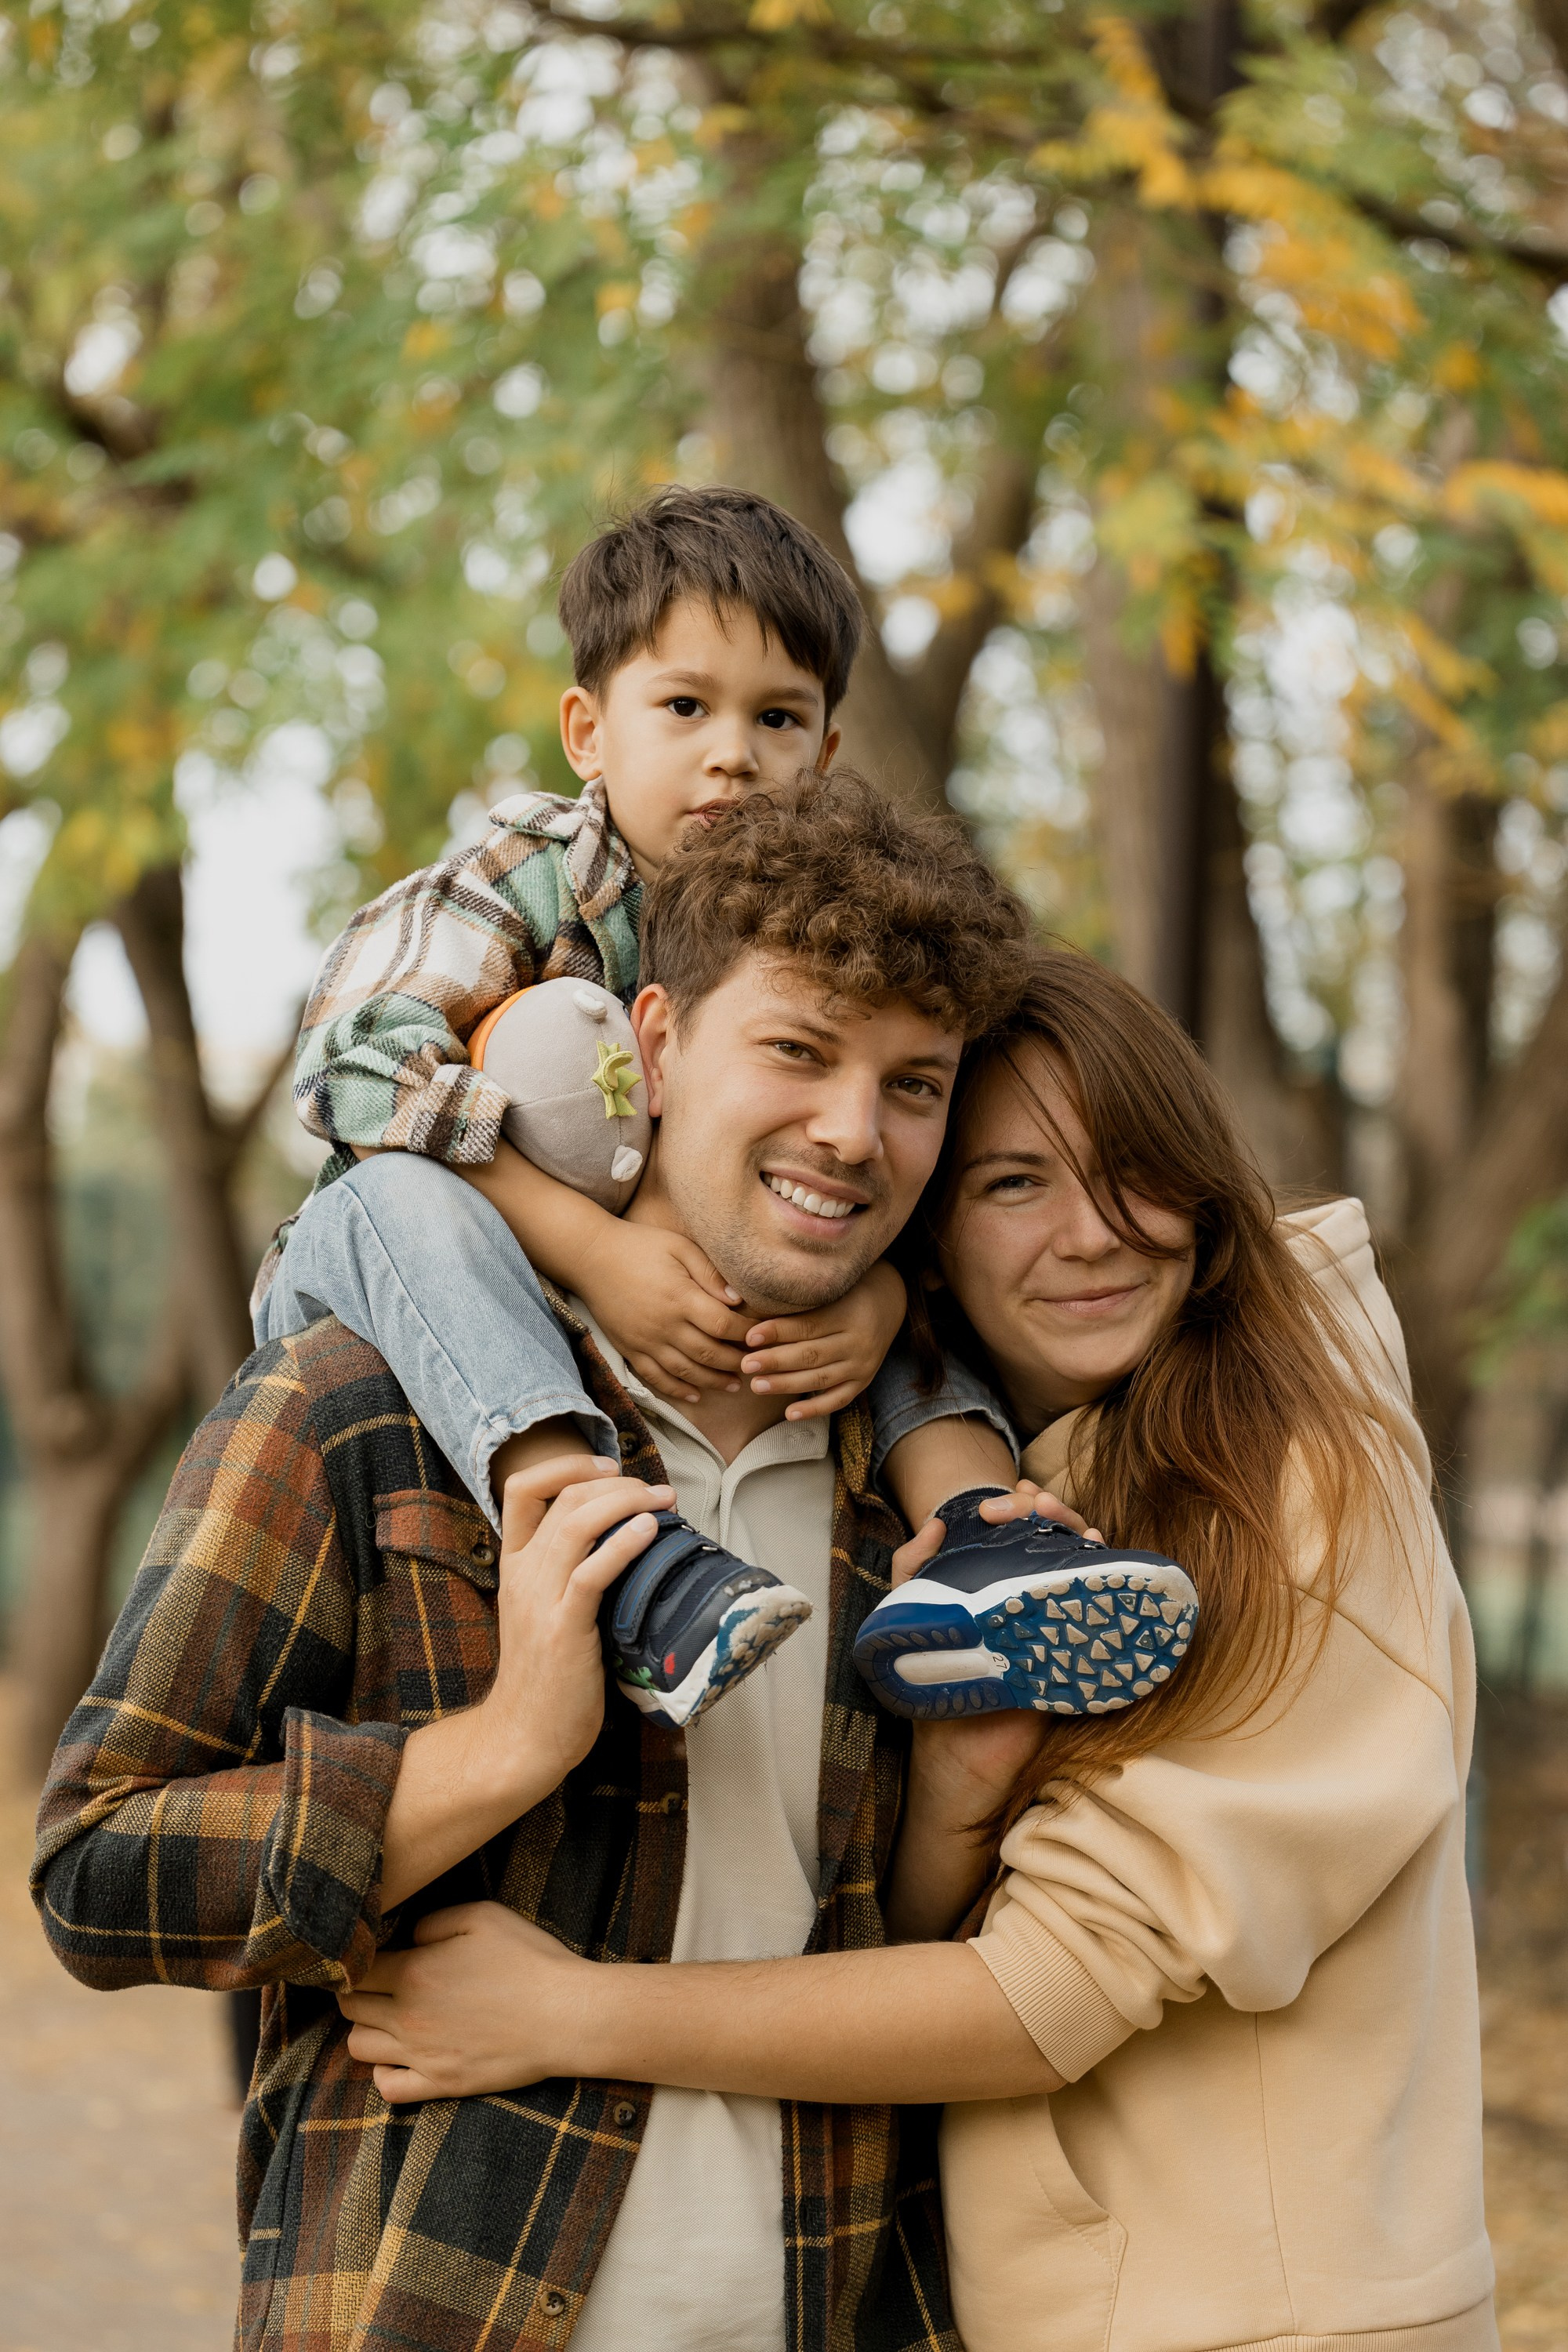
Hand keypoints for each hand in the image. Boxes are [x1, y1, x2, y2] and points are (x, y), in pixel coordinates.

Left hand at [340, 1902, 588, 2101]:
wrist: (565, 2016)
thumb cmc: (529, 1959)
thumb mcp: (483, 1915)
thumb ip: (433, 1920)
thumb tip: (408, 1936)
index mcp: (415, 1971)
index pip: (357, 1968)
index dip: (359, 1958)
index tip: (376, 1954)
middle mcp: (408, 2016)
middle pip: (350, 2007)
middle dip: (357, 1990)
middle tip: (379, 1982)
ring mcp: (422, 2055)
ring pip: (358, 2047)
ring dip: (366, 2028)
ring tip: (390, 2016)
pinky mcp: (441, 2084)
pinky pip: (387, 2088)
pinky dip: (383, 2072)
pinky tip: (402, 2055)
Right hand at [375, 1458, 675, 1911]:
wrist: (524, 1737)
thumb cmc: (548, 1678)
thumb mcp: (548, 1612)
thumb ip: (572, 1574)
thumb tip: (626, 1540)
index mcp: (514, 1565)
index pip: (520, 1488)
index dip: (565, 1465)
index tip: (608, 1466)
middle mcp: (523, 1574)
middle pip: (563, 1497)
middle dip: (615, 1481)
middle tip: (656, 1489)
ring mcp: (540, 1600)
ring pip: (578, 1523)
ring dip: (626, 1501)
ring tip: (662, 1501)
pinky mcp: (563, 1629)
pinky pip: (592, 1572)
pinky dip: (624, 1544)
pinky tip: (650, 1531)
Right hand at [576, 1222, 752, 1404]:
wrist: (591, 1257)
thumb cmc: (639, 1246)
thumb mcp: (679, 1247)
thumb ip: (710, 1273)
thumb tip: (739, 1300)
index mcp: (680, 1298)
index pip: (723, 1325)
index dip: (746, 1334)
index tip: (760, 1334)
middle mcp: (664, 1325)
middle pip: (709, 1354)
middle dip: (736, 1362)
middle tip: (754, 1364)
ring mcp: (645, 1341)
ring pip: (686, 1372)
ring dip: (713, 1382)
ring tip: (734, 1384)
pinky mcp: (629, 1349)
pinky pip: (656, 1378)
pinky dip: (677, 1390)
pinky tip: (696, 1395)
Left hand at [739, 1259, 906, 1421]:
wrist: (891, 1300)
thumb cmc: (849, 1289)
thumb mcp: (832, 1287)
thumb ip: (802, 1299)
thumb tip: (753, 1303)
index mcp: (848, 1314)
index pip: (807, 1326)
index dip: (777, 1332)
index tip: (749, 1337)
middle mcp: (857, 1342)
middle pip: (811, 1355)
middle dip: (775, 1361)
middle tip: (746, 1365)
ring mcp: (862, 1365)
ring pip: (820, 1379)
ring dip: (786, 1384)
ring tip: (757, 1386)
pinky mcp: (864, 1381)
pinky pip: (838, 1399)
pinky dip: (814, 1409)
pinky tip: (789, 1413)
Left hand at [885, 1481, 1101, 1866]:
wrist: (955, 1758)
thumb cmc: (934, 1688)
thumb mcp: (910, 1616)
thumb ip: (913, 1567)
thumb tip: (939, 1523)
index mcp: (995, 1584)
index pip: (1016, 1532)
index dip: (1012, 1507)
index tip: (990, 1508)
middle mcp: (1032, 1596)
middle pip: (1053, 1537)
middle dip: (1044, 1507)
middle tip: (1024, 1504)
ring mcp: (1059, 1621)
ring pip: (1079, 1560)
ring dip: (1073, 1526)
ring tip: (1050, 1514)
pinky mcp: (1079, 1651)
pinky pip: (1099, 1606)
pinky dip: (1102, 1572)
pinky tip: (1092, 1551)